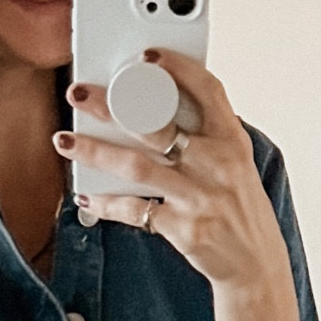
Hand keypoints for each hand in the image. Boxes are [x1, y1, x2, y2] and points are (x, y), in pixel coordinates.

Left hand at [55, 52, 287, 292]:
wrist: (255, 265)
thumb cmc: (240, 209)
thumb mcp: (237, 165)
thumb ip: (207, 136)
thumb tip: (159, 106)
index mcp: (232, 142)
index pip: (208, 91)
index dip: (177, 68)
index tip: (147, 55)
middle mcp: (216, 165)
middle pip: (157, 125)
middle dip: (112, 105)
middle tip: (79, 93)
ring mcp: (198, 198)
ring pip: (136, 166)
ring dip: (95, 151)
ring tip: (65, 140)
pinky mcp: (182, 229)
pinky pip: (134, 211)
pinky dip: (106, 204)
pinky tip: (87, 198)